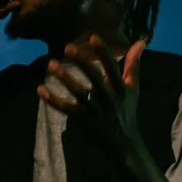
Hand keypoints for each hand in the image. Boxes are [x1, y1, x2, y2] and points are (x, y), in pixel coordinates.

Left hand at [38, 33, 146, 151]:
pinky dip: (52, 100)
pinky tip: (40, 89)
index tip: (92, 37)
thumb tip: (141, 41)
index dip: (103, 52)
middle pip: (95, 79)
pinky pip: (66, 109)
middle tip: (68, 47)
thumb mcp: (132, 88)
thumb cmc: (126, 111)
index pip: (112, 68)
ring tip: (50, 63)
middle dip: (82, 63)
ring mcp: (95, 111)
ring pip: (78, 94)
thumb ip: (134, 64)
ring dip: (64, 78)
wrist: (124, 144)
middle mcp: (109, 99)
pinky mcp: (83, 121)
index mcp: (120, 89)